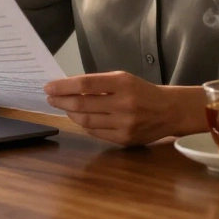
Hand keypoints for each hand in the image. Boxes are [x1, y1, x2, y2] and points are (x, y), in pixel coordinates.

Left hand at [44, 71, 202, 145]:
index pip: (85, 84)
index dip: (63, 86)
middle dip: (61, 101)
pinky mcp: (124, 139)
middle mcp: (123, 104)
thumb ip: (99, 84)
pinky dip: (85, 125)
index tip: (49, 87)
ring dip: (70, 113)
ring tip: (64, 107)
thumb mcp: (123, 79)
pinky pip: (96, 133)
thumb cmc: (142, 91)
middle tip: (50, 98)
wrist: (170, 110)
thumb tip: (69, 88)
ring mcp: (124, 124)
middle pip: (82, 104)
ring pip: (86, 121)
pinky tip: (80, 118)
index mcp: (122, 83)